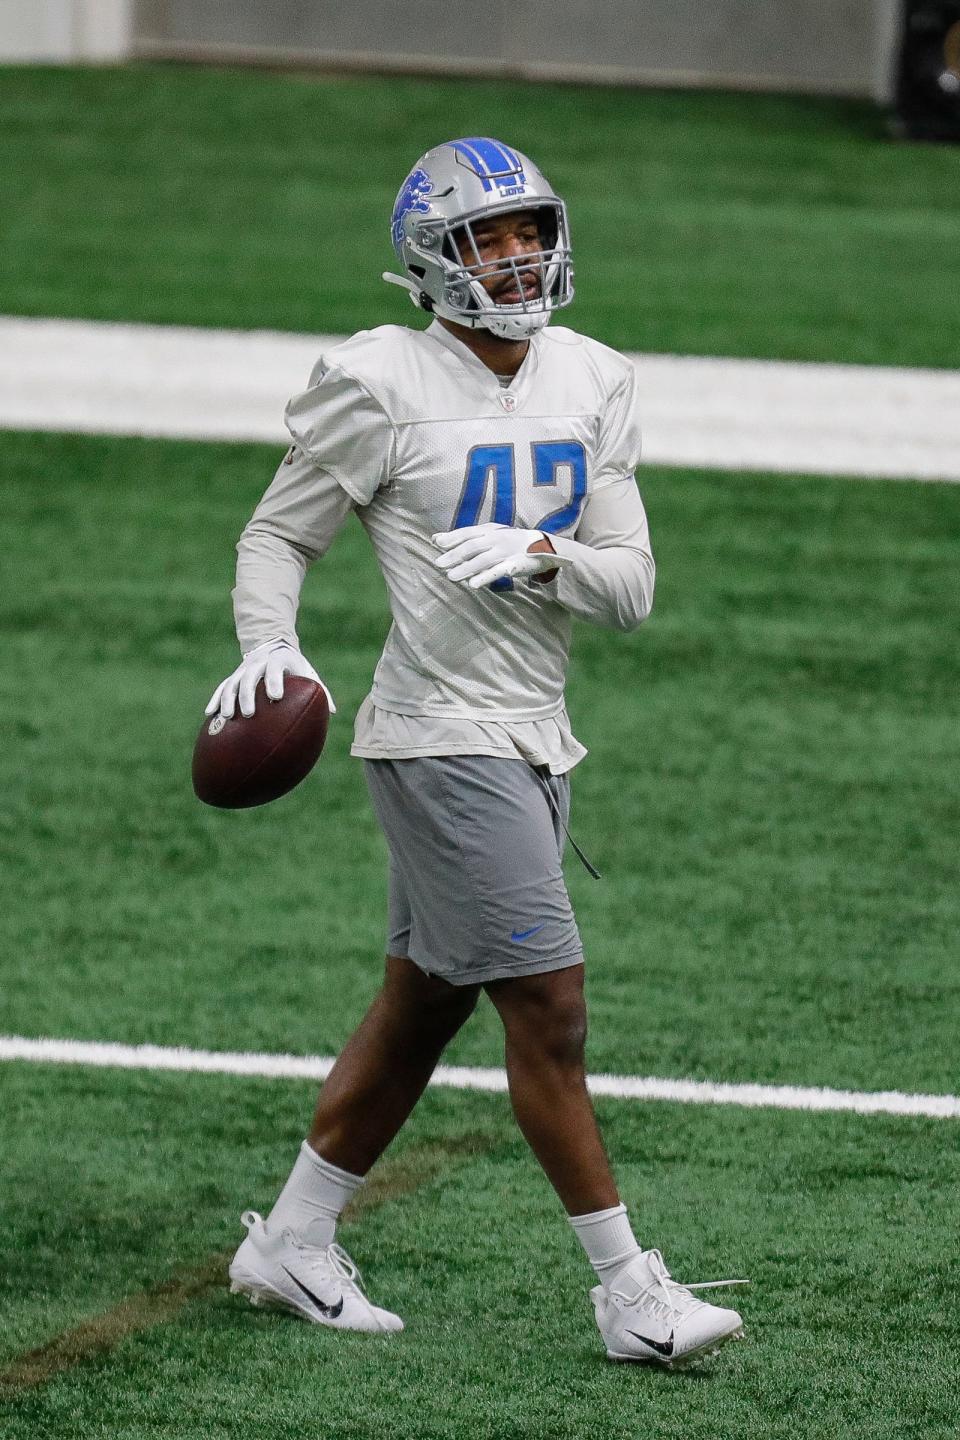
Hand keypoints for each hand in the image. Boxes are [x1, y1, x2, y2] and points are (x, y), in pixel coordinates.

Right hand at [205, 639, 335, 719]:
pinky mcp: (233, 675)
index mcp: (278, 660)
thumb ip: (320, 689)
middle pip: (249, 677)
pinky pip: (222, 687)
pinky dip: (215, 699)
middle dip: (248, 695)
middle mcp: (258, 663)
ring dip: (228, 699)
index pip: (276, 669)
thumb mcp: (308, 671)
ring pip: (232, 683)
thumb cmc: (294, 664)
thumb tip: (333, 712)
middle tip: (249, 713)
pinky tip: (209, 714)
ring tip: (227, 717)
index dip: (275, 681)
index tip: (275, 697)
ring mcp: (243, 669)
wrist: (272, 644)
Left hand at [432, 524, 569, 588]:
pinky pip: (498, 571)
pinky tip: (473, 584)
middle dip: (455, 555)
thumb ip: (465, 537)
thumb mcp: (489, 535)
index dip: (452, 538)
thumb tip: (436, 539)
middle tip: (438, 564)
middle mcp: (496, 539)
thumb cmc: (510, 542)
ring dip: (466, 568)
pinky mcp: (515, 565)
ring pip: (483, 560)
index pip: (468, 533)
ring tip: (451, 577)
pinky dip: (485, 577)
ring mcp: (506, 551)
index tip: (437, 544)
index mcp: (489, 530)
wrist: (543, 545)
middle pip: (472, 546)